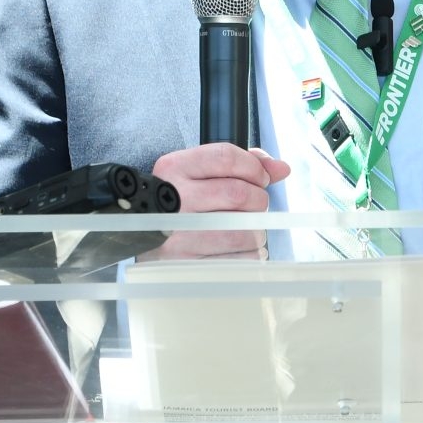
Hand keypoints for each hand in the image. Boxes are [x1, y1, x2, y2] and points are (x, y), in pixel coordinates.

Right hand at [149, 143, 290, 257]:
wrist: (141, 237)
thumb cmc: (181, 202)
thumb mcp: (199, 174)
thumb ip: (242, 164)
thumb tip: (281, 168)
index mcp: (174, 169)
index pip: (226, 157)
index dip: (254, 167)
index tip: (260, 178)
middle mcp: (172, 200)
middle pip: (238, 193)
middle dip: (258, 200)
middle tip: (255, 206)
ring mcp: (177, 235)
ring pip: (243, 230)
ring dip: (255, 230)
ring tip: (243, 229)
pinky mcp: (185, 265)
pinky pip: (239, 260)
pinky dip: (249, 255)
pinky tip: (237, 249)